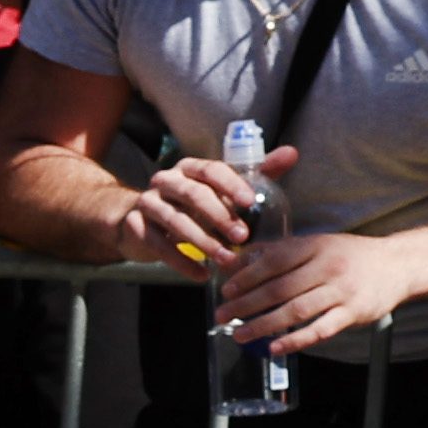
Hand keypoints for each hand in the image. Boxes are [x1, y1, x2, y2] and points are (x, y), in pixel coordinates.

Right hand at [107, 147, 274, 269]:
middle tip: (243, 237)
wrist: (140, 220)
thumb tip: (291, 153)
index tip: (249, 202)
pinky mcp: (135, 227)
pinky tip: (202, 274)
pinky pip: (157, 245)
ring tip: (226, 259)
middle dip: (219, 216)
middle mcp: (165, 181)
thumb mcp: (222, 188)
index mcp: (189, 168)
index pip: (210, 169)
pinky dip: (181, 262)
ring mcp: (147, 203)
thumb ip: (257, 172)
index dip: (229, 184)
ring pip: (174, 221)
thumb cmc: (193, 204)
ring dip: (203, 242)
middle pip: (192, 194)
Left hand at [214, 222, 417, 355]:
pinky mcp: (354, 313)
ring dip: (263, 325)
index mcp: (315, 247)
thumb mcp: (317, 243)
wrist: (398, 264)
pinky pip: (320, 330)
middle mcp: (328, 268)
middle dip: (246, 304)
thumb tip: (238, 258)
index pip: (273, 262)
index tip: (225, 290)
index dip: (247, 277)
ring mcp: (342, 292)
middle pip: (279, 289)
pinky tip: (274, 348)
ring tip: (239, 334)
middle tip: (222, 315)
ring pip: (296, 311)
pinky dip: (295, 340)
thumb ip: (279, 251)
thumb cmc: (349, 255)